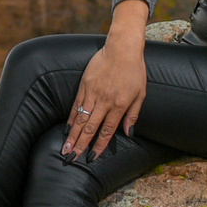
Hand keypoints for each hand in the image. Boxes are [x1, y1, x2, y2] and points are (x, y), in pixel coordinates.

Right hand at [66, 31, 146, 159]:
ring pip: (81, 118)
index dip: (99, 145)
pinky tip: (67, 129)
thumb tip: (129, 133)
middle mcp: (104, 101)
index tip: (92, 158)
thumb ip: (133, 114)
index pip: (107, 130)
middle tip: (71, 159)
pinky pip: (76, 105)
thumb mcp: (141, 93)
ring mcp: (92, 93)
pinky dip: (71, 118)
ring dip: (72, 135)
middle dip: (80, 145)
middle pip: (90, 127)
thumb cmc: (134, 70)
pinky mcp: (84, 85)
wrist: (122, 48)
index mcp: (119, 105)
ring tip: (65, 148)